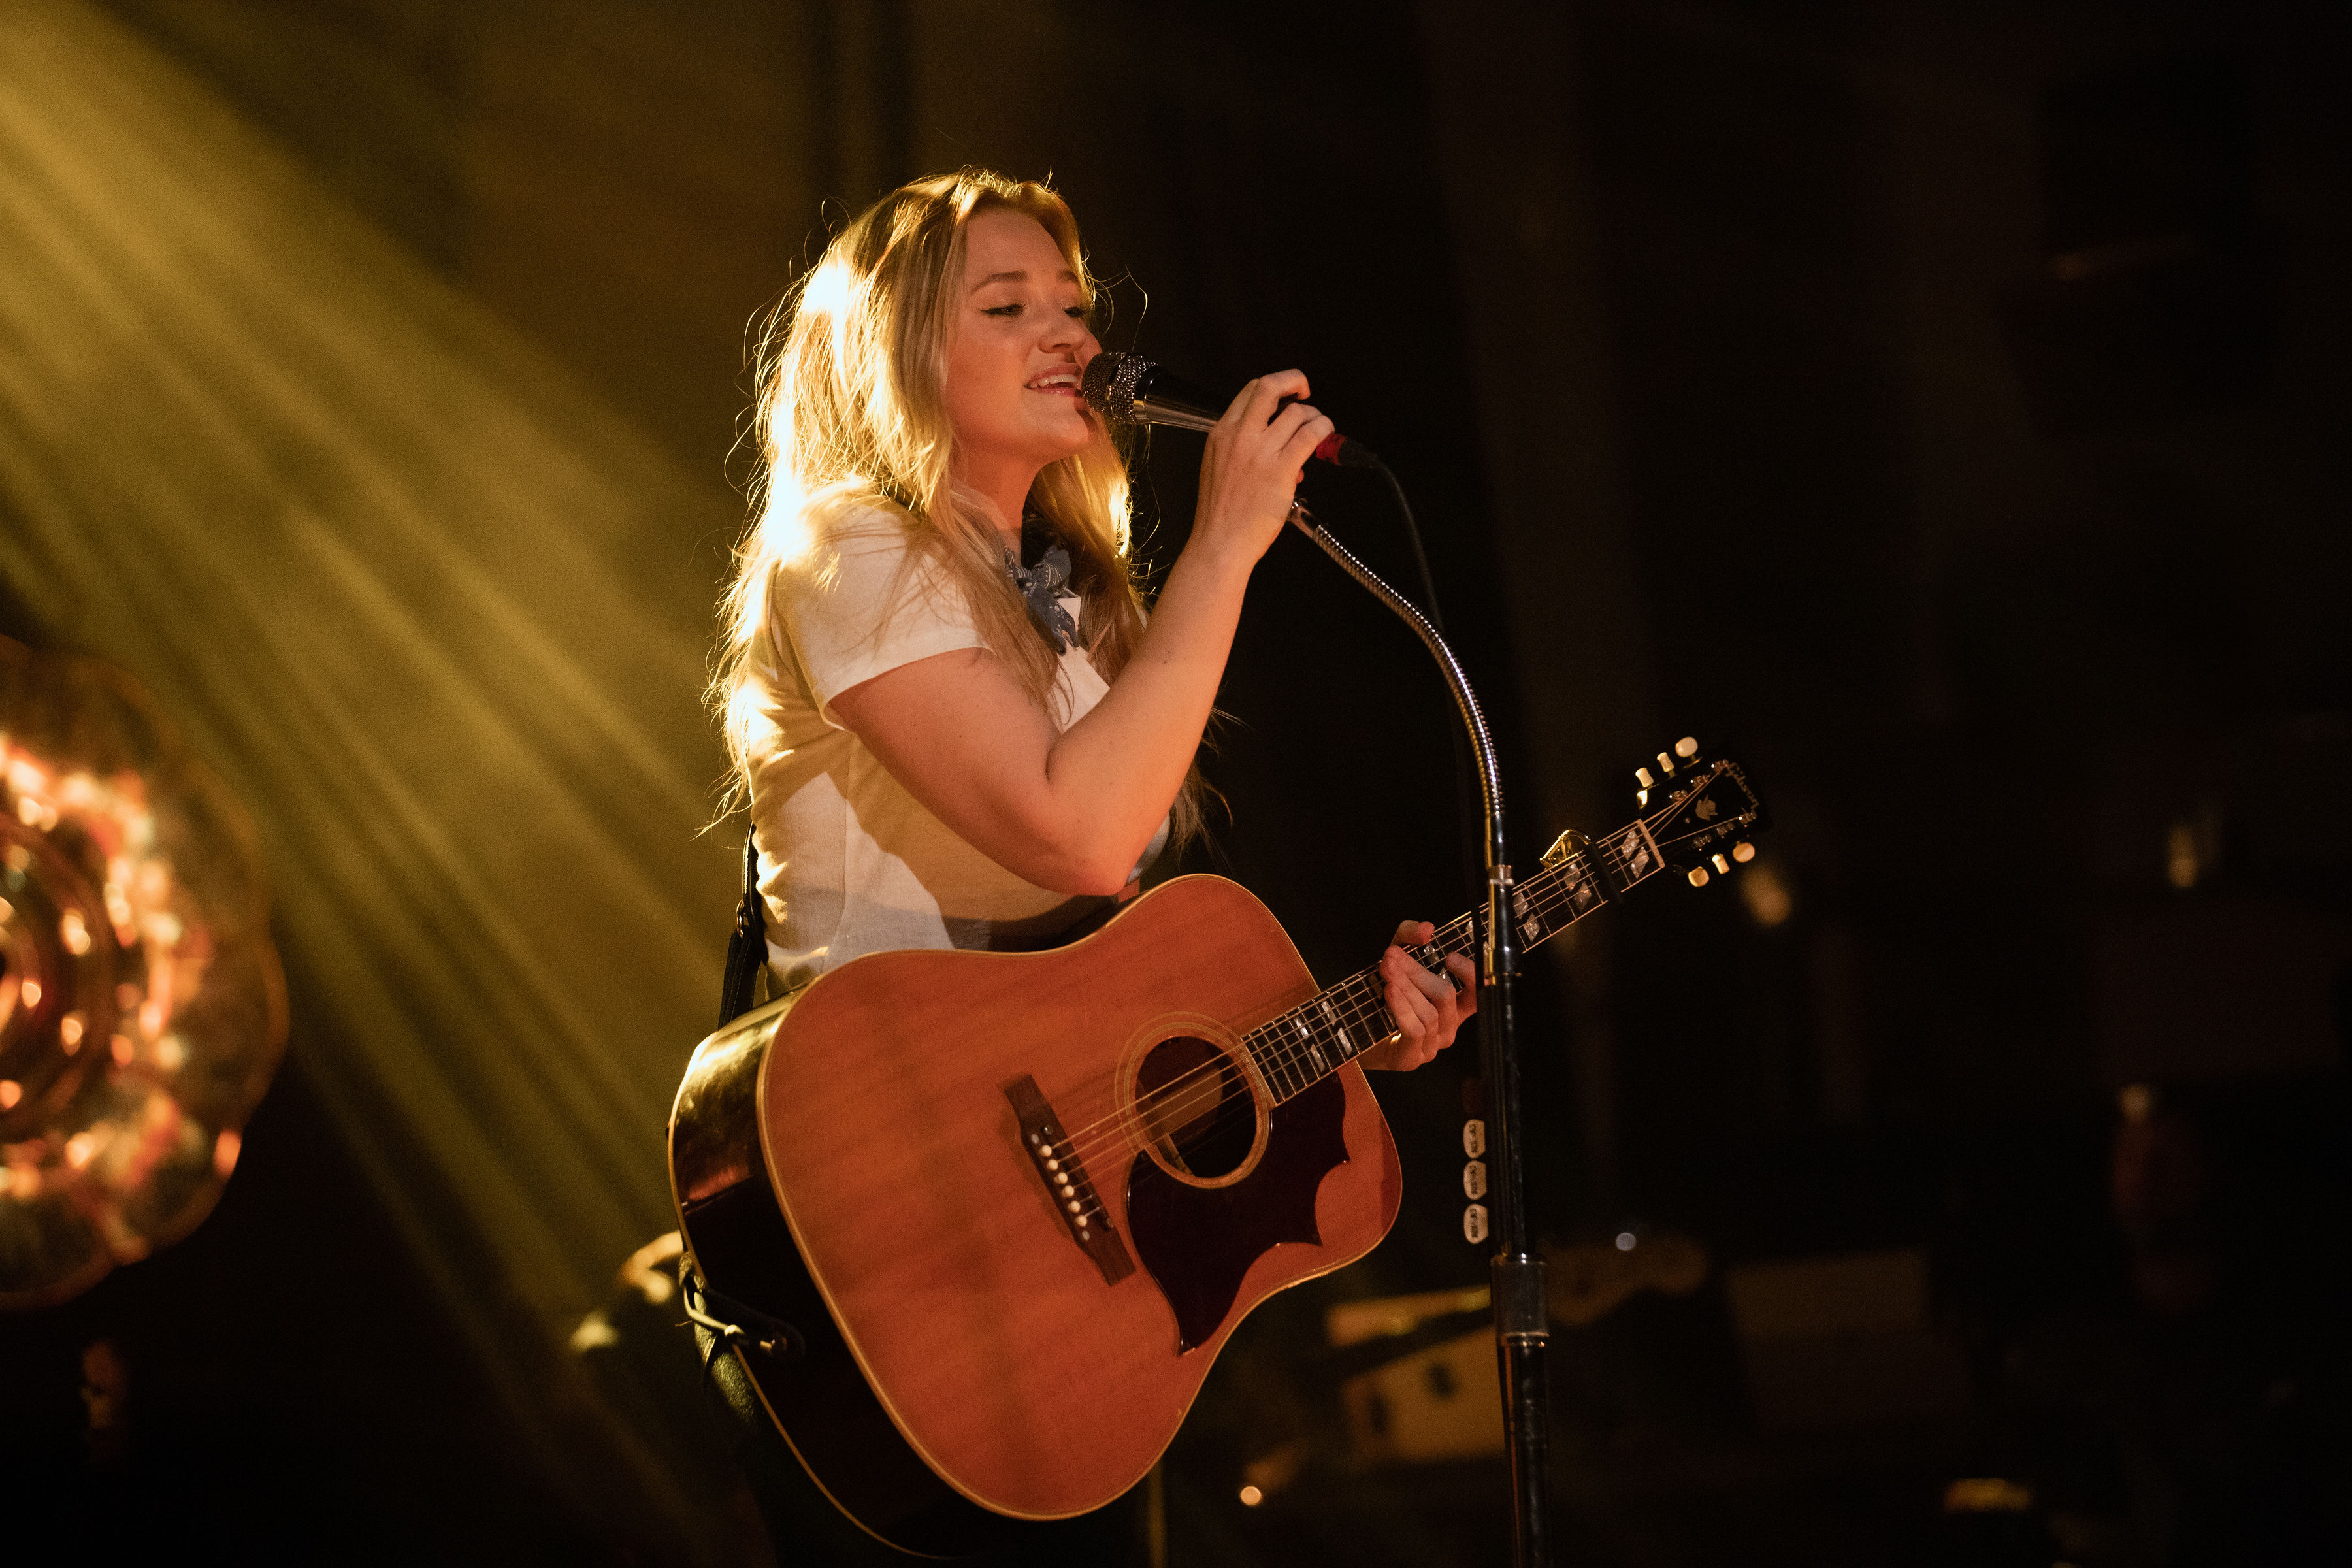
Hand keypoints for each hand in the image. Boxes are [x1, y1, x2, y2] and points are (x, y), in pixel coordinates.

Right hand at [1190, 370, 1333, 571]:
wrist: (1219, 543)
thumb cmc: (1220, 514)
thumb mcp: (1216, 467)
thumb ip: (1240, 448)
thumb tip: (1273, 441)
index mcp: (1221, 434)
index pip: (1250, 391)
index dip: (1275, 387)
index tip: (1286, 395)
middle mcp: (1239, 436)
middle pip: (1270, 387)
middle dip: (1294, 381)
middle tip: (1305, 392)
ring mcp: (1260, 452)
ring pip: (1297, 413)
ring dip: (1314, 416)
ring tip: (1318, 429)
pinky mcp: (1281, 470)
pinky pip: (1311, 436)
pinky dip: (1324, 429)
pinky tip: (1326, 436)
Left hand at [1360, 920, 1476, 1070]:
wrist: (1353, 1032)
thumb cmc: (1382, 995)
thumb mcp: (1395, 957)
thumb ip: (1409, 937)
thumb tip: (1427, 929)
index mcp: (1452, 1007)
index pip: (1478, 994)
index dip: (1470, 975)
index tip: (1449, 957)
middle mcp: (1447, 1027)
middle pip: (1445, 995)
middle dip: (1417, 972)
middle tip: (1391, 955)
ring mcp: (1431, 1046)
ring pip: (1429, 1013)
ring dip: (1406, 987)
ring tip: (1385, 969)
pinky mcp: (1411, 1059)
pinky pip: (1415, 1031)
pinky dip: (1402, 1009)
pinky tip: (1389, 992)